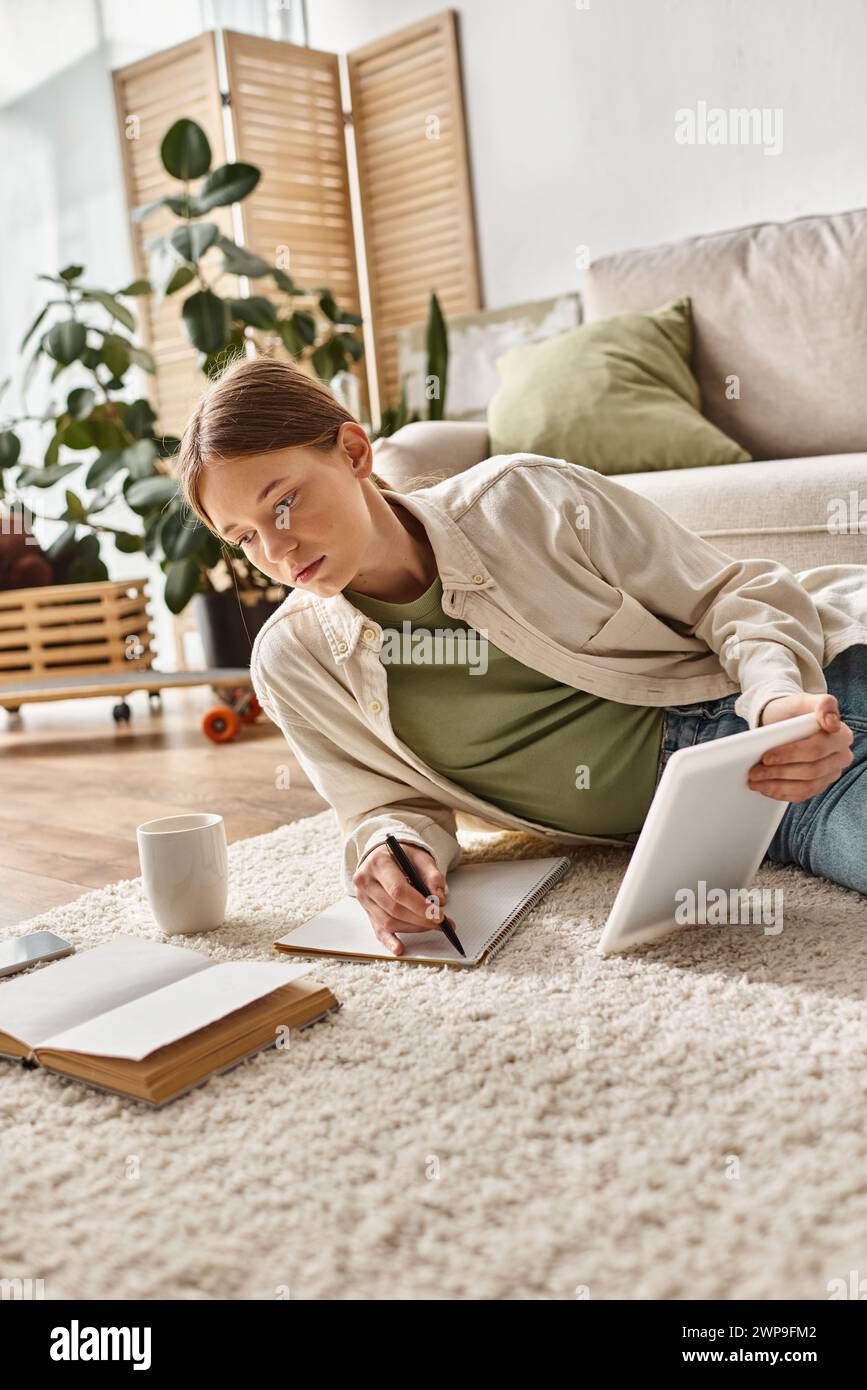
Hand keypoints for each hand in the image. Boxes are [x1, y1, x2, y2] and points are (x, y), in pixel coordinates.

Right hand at [352, 842, 448, 956]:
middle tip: (440, 922)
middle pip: (394, 908)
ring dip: (413, 928)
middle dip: (420, 919)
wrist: (384, 855)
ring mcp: (363, 898)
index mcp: (378, 863)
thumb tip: (440, 900)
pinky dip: (390, 941)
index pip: (397, 890)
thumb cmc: (403, 856)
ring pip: (388, 921)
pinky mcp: (367, 911)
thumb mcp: (421, 857)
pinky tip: (399, 948)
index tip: (437, 914)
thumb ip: (433, 876)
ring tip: (432, 925)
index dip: (419, 905)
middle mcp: (365, 881)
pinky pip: (378, 930)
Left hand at [749, 692, 853, 802]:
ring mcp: (831, 773)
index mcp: (841, 736)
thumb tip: (832, 723)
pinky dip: (781, 794)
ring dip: (777, 786)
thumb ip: (823, 704)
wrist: (783, 725)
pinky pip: (802, 795)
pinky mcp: (819, 785)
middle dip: (778, 773)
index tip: (766, 757)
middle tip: (754, 772)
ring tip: (755, 781)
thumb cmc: (792, 712)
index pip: (815, 750)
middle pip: (810, 771)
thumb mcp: (802, 701)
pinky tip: (765, 789)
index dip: (790, 755)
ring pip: (805, 786)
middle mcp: (841, 757)